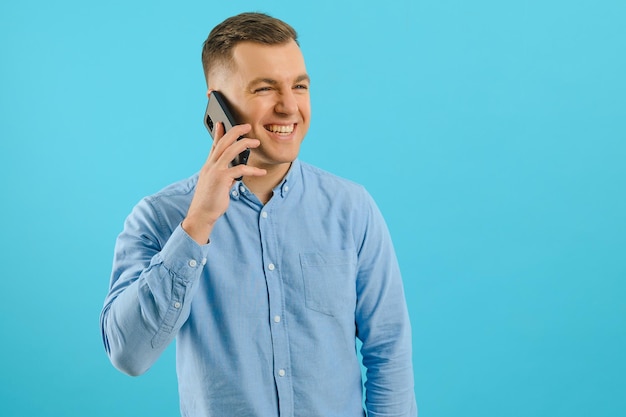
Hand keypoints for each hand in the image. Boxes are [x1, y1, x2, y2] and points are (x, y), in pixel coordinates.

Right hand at [182, 123, 265, 243]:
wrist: (201, 213)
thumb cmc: (209, 201)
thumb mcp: (216, 185)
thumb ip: (225, 176)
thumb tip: (236, 172)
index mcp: (209, 166)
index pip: (214, 145)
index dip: (218, 133)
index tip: (222, 123)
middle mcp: (210, 165)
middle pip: (223, 143)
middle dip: (235, 132)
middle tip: (246, 126)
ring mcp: (215, 171)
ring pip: (230, 151)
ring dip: (244, 144)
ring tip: (256, 142)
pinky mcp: (221, 179)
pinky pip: (239, 170)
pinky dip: (252, 170)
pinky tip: (261, 172)